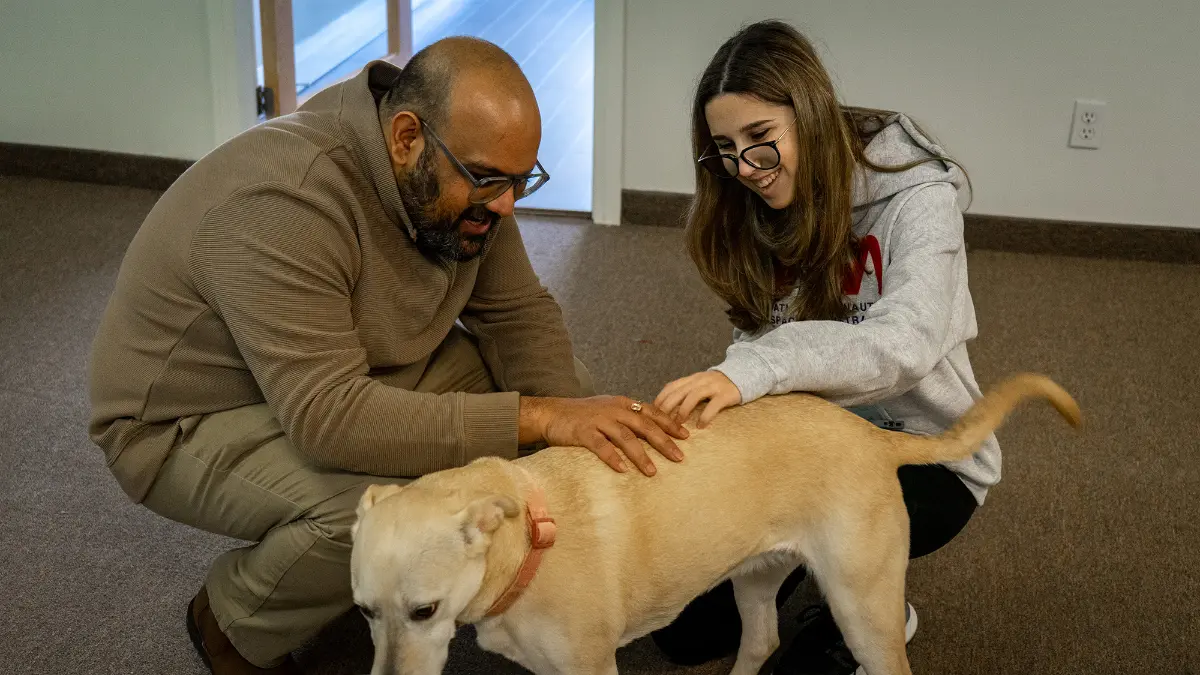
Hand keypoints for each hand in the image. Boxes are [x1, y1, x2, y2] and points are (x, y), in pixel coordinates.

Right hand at [519, 396, 687, 475]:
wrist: (551, 413)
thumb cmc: (582, 415)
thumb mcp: (608, 410)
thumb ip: (628, 417)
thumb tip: (651, 430)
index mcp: (622, 403)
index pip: (651, 412)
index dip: (669, 423)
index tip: (686, 435)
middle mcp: (614, 410)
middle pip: (644, 425)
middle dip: (663, 441)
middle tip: (679, 456)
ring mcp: (599, 420)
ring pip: (625, 437)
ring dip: (641, 455)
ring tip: (652, 471)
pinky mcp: (583, 432)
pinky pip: (601, 446)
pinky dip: (613, 458)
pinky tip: (622, 470)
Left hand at [654, 371, 741, 427]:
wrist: (743, 375)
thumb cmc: (717, 385)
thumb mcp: (699, 384)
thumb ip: (685, 391)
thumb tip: (665, 406)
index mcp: (691, 379)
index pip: (671, 386)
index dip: (660, 399)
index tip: (652, 413)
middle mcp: (699, 380)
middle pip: (679, 391)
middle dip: (667, 406)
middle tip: (660, 422)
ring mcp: (713, 386)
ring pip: (693, 396)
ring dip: (683, 410)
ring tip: (678, 424)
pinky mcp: (725, 394)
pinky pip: (713, 405)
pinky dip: (705, 415)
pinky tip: (701, 425)